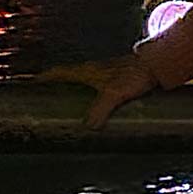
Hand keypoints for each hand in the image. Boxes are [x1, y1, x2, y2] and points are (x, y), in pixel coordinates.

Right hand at [37, 55, 157, 128]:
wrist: (160, 66)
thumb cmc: (137, 73)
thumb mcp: (114, 93)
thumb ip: (100, 110)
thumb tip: (89, 127)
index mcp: (88, 71)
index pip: (59, 72)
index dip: (45, 78)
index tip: (33, 84)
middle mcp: (96, 70)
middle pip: (70, 77)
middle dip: (59, 86)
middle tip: (50, 98)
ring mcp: (109, 74)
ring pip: (87, 82)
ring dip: (79, 92)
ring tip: (74, 107)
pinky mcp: (122, 79)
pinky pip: (103, 89)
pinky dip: (98, 97)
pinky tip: (101, 107)